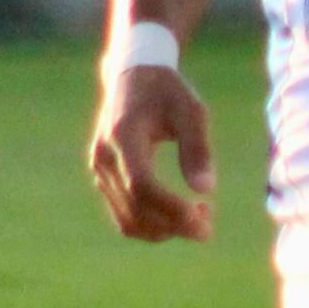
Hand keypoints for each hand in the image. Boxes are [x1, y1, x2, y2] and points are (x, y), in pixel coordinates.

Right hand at [90, 59, 217, 242]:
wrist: (132, 76)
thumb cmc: (166, 90)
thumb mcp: (190, 110)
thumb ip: (197, 148)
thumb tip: (206, 189)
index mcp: (123, 135)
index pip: (141, 184)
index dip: (171, 206)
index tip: (203, 213)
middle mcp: (104, 157)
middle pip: (134, 208)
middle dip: (173, 225)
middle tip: (209, 227)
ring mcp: (100, 170)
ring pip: (127, 220)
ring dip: (164, 231)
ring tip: (200, 220)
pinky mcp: (104, 179)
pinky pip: (124, 216)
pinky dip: (151, 226)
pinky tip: (180, 217)